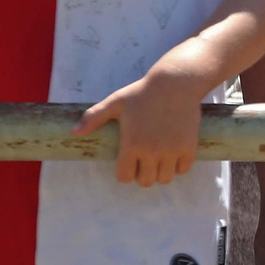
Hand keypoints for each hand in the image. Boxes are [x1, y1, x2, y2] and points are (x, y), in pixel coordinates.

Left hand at [73, 68, 208, 186]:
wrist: (176, 82)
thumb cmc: (143, 92)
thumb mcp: (116, 102)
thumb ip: (94, 117)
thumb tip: (75, 132)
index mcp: (131, 144)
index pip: (124, 177)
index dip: (125, 172)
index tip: (129, 163)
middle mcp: (152, 151)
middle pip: (145, 181)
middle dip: (143, 174)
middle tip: (145, 161)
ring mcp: (172, 150)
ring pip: (165, 178)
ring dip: (162, 171)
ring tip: (161, 159)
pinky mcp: (189, 146)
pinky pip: (184, 169)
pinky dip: (179, 165)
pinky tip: (175, 153)